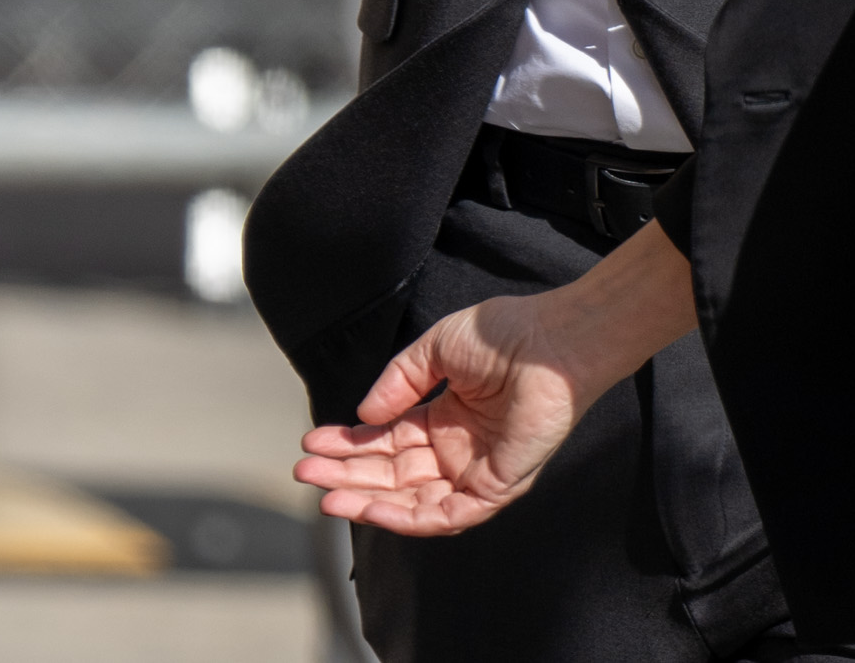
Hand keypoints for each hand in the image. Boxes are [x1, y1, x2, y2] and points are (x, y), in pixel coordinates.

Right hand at [294, 221, 696, 535]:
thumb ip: (398, 383)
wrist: (550, 341)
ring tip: (326, 498)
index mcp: (443, 419)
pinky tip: (372, 510)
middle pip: (392, 475)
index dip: (349, 444)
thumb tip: (362, 414)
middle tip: (305, 473)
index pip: (387, 441)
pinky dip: (409, 518)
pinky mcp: (497, 487)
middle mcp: (456, 450)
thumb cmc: (502, 335)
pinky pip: (450, 516)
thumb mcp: (434, 351)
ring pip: (414, 501)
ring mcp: (476, 471)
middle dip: (347, 476)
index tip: (313, 442)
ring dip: (368, 502)